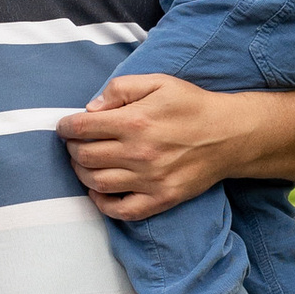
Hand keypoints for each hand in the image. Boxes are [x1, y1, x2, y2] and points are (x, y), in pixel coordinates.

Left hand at [56, 71, 234, 220]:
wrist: (230, 135)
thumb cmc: (193, 106)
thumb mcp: (159, 82)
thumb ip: (121, 88)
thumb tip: (91, 108)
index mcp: (135, 122)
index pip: (82, 127)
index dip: (65, 127)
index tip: (64, 128)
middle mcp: (139, 153)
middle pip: (85, 157)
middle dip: (72, 149)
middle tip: (75, 144)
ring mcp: (150, 180)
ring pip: (97, 183)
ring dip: (82, 173)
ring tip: (85, 164)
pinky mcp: (161, 199)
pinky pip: (121, 211)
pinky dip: (102, 204)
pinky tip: (99, 191)